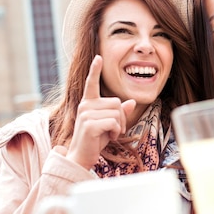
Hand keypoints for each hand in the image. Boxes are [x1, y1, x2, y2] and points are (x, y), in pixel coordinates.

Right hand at [66, 55, 135, 169]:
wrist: (82, 156)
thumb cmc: (95, 140)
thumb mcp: (110, 124)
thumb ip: (119, 113)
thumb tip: (131, 102)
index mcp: (88, 103)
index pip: (92, 83)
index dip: (95, 70)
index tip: (98, 57)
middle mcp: (86, 106)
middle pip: (116, 102)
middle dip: (122, 117)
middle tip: (114, 129)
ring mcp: (86, 114)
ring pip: (117, 112)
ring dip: (119, 126)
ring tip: (110, 133)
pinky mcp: (90, 124)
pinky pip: (114, 122)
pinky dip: (116, 131)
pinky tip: (109, 137)